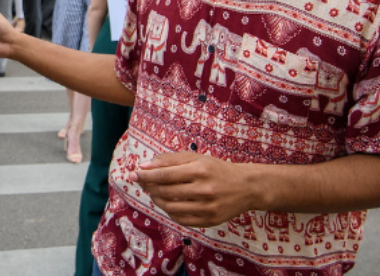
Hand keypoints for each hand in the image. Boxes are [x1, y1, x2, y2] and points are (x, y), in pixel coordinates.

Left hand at [131, 152, 257, 227]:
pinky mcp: (209, 220)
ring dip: (157, 200)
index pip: (165, 174)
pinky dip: (169, 211)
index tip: (133, 174)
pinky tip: (167, 203)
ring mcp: (207, 208)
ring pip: (171, 207)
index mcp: (200, 170)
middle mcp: (204, 189)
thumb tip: (145, 166)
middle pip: (166, 192)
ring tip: (154, 192)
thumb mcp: (196, 158)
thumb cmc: (216, 169)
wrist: (246, 187)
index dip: (146, 175)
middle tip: (142, 183)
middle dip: (148, 187)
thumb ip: (170, 160)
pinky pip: (181, 219)